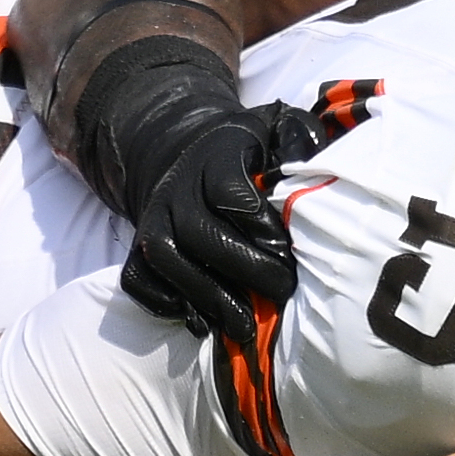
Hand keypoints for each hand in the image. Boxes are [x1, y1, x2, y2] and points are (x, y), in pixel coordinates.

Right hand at [78, 36, 318, 342]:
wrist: (194, 151)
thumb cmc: (254, 148)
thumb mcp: (279, 128)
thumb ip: (300, 139)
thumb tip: (319, 159)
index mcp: (216, 154)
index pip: (228, 189)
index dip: (257, 222)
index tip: (287, 247)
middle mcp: (177, 185)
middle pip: (198, 231)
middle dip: (242, 267)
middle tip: (281, 291)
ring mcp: (153, 216)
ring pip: (165, 258)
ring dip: (206, 296)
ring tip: (244, 326)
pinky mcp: (137, 245)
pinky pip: (135, 278)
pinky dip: (163, 303)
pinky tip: (201, 322)